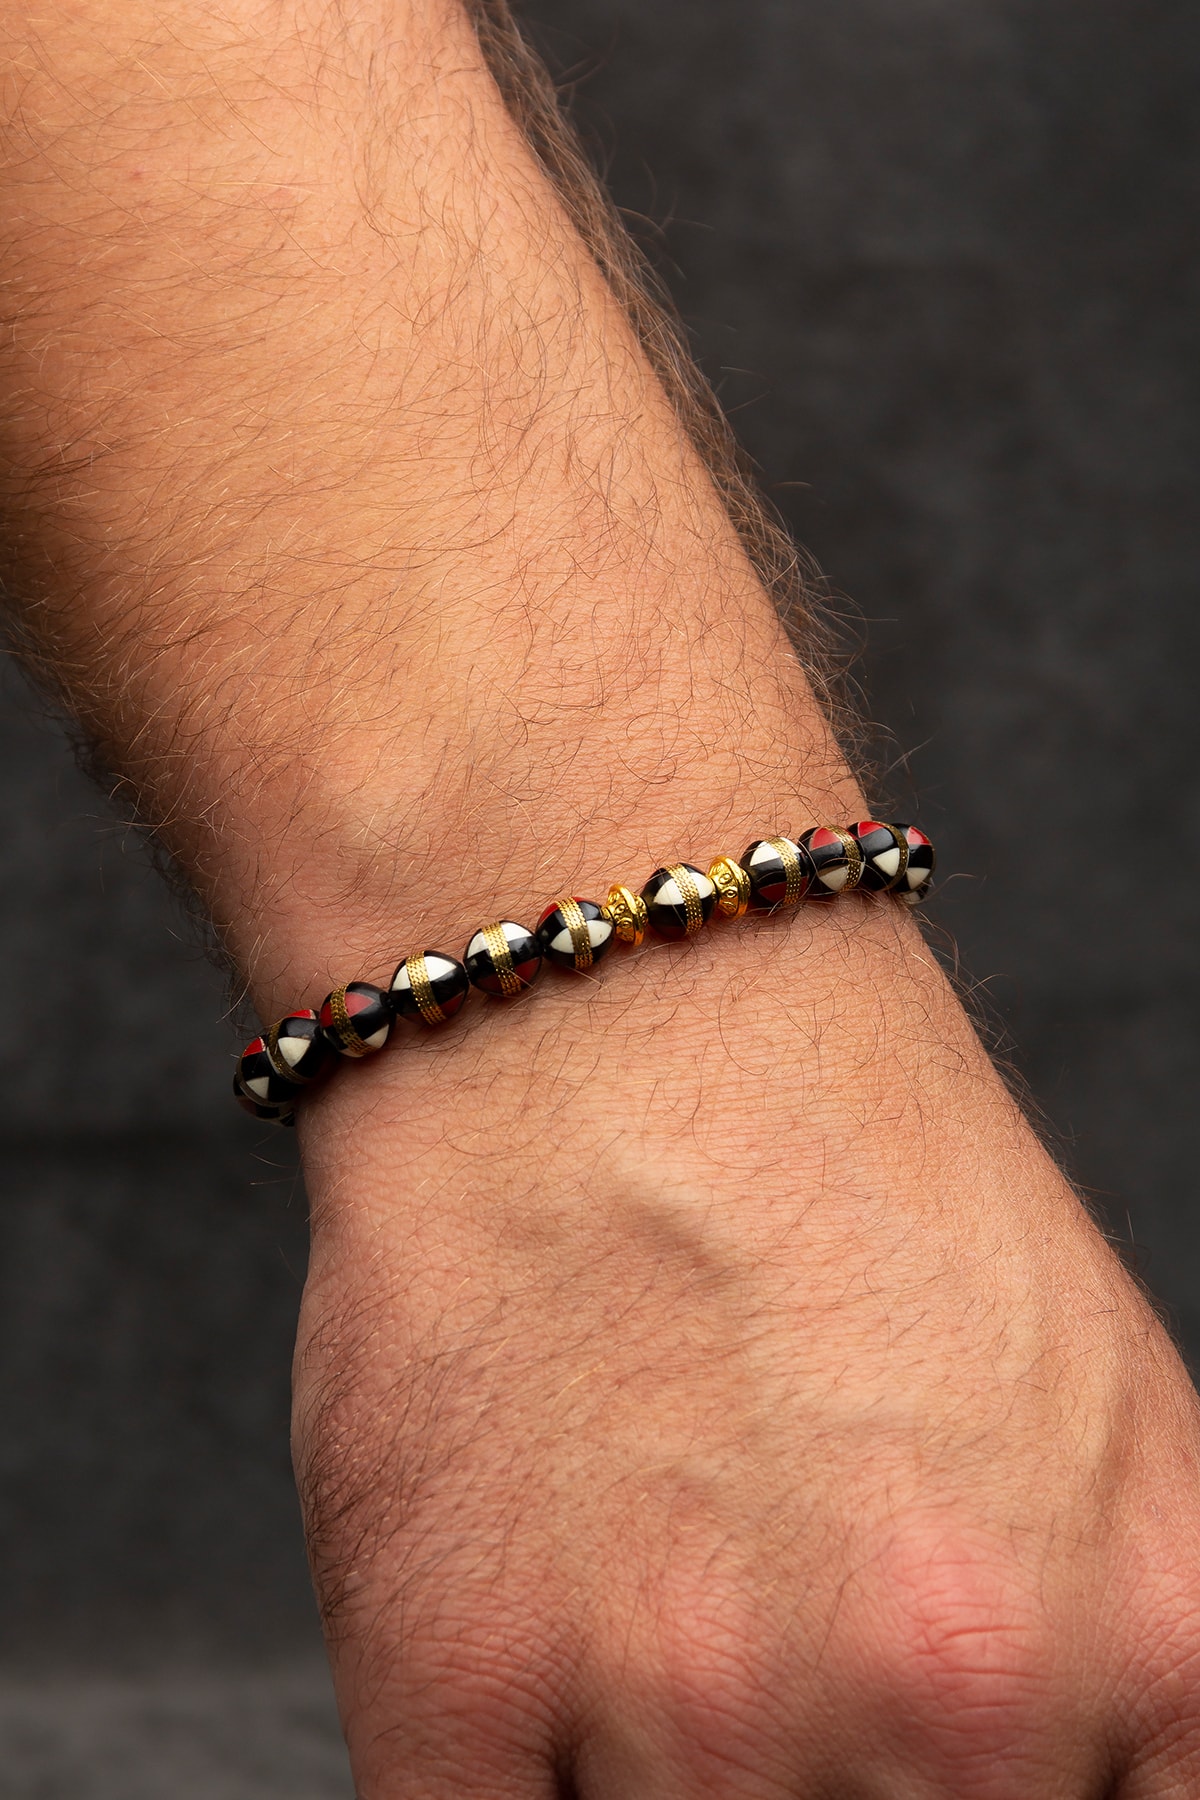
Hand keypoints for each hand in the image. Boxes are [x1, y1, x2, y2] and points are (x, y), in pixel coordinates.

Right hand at [294, 904, 1199, 1795]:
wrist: (617, 1009)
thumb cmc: (831, 1174)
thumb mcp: (1097, 1431)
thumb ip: (1104, 1684)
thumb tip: (1028, 1776)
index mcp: (1147, 1642)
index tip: (916, 1765)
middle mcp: (955, 1703)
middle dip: (832, 1783)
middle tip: (768, 1664)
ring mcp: (702, 1709)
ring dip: (664, 1772)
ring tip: (649, 1613)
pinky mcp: (463, 1685)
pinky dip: (518, 1789)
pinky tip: (536, 1675)